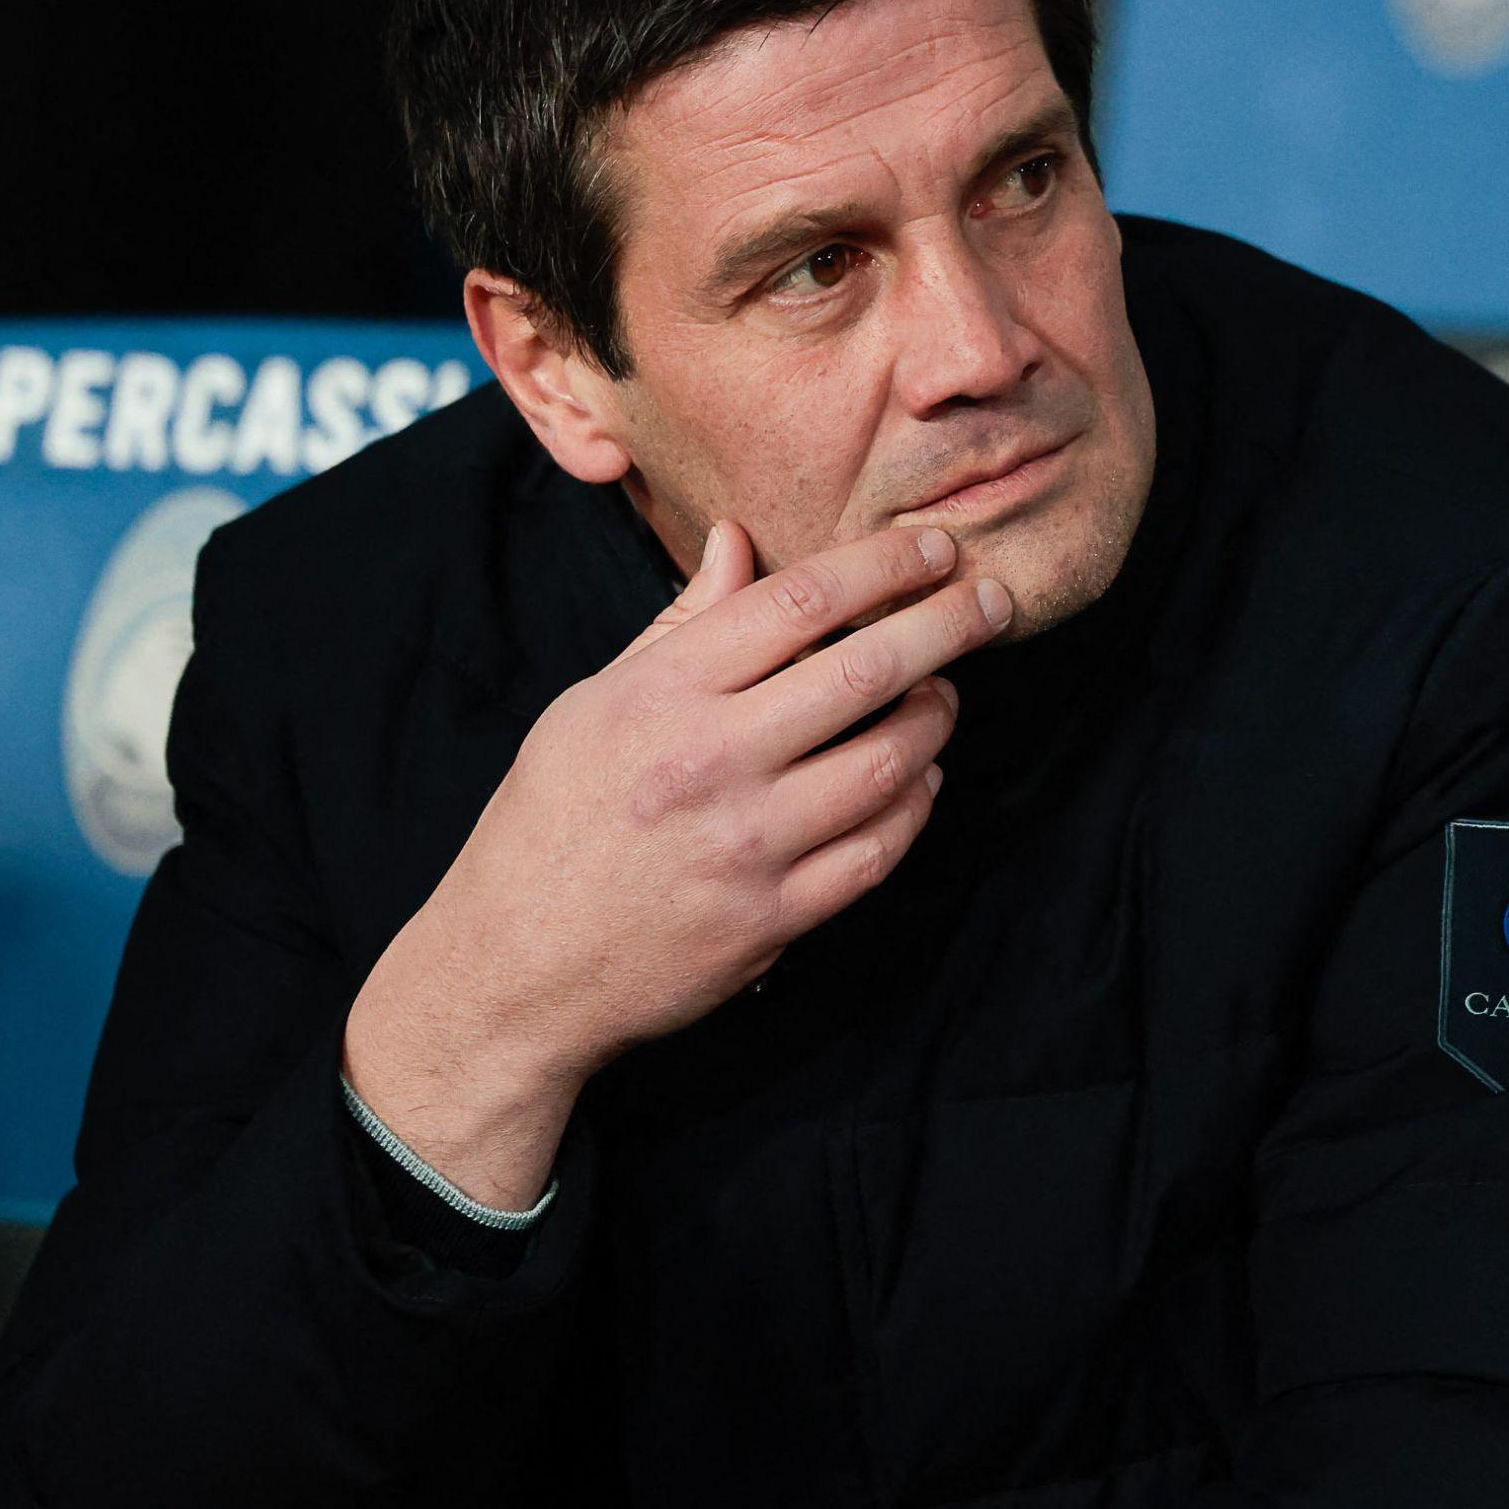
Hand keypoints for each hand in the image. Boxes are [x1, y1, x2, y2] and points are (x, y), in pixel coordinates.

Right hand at [342, 520, 1009, 1209]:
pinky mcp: (773, 918)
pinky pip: (877, 851)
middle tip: (994, 602)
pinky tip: (918, 780)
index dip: (883, 564)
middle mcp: (709, 761)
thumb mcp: (592, 704)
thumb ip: (680, 624)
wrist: (514, 970)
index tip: (933, 547)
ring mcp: (746, 845)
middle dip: (948, 623)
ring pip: (888, 763)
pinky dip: (914, 807)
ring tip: (944, 695)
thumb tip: (738, 538)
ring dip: (937, 719)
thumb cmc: (550, 822)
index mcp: (660, 693)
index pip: (800, 601)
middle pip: (865, 670)